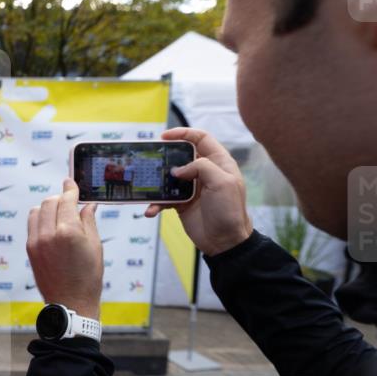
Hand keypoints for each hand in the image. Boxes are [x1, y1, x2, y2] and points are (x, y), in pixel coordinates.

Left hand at [27, 179, 102, 318]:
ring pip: (37, 210)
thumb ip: (88, 221)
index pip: (66, 200)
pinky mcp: (29, 249)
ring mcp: (36, 241)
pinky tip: (51, 226)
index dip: (70, 188)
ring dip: (48, 207)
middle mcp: (48, 234)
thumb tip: (87, 204)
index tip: (70, 182)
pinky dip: (40, 219)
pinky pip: (31, 224)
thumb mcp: (95, 246)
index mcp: (68, 232)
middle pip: (49, 202)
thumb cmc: (88, 277)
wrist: (70, 302)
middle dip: (60, 199)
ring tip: (60, 215)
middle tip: (70, 203)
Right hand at [145, 128, 252, 255]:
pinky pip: (164, 198)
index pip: (201, 139)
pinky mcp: (181, 203)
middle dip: (165, 156)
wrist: (225, 242)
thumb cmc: (229, 210)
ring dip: (156, 182)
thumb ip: (201, 167)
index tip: (165, 137)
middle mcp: (204, 172)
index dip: (184, 133)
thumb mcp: (222, 182)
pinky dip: (156, 203)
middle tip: (150, 158)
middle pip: (180, 156)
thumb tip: (178, 170)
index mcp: (218, 162)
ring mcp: (191, 188)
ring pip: (169, 177)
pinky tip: (151, 210)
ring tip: (146, 186)